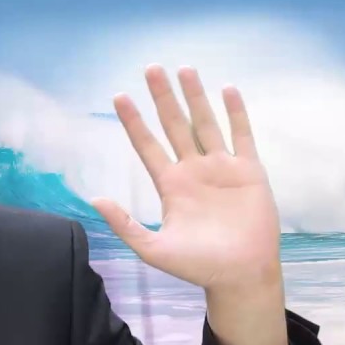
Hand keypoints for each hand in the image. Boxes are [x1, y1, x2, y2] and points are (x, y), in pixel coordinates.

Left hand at [90, 65, 281, 291]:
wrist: (240, 276)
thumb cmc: (198, 267)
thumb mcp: (153, 249)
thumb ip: (125, 224)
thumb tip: (95, 199)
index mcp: (170, 185)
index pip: (147, 144)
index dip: (134, 121)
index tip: (119, 96)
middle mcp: (193, 170)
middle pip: (174, 125)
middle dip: (163, 97)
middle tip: (151, 68)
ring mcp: (221, 168)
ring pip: (205, 124)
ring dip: (195, 97)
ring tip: (184, 69)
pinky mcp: (249, 171)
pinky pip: (242, 136)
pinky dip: (236, 114)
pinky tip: (228, 90)